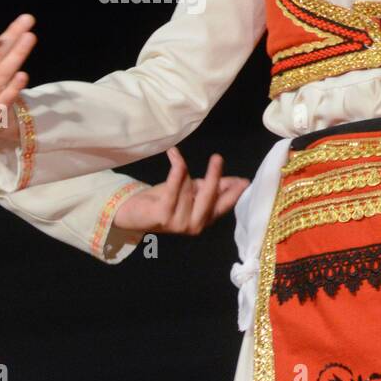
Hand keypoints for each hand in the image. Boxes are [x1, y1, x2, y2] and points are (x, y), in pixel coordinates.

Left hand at [113, 147, 247, 234]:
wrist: (135, 214)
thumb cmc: (165, 201)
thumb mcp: (192, 193)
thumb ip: (211, 187)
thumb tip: (238, 181)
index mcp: (205, 219)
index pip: (225, 205)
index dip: (235, 193)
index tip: (246, 181)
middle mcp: (196, 225)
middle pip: (210, 197)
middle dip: (214, 177)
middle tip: (217, 157)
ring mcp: (180, 224)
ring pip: (188, 188)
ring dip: (182, 172)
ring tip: (177, 158)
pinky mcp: (163, 217)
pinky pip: (173, 189)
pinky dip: (176, 171)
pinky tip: (176, 156)